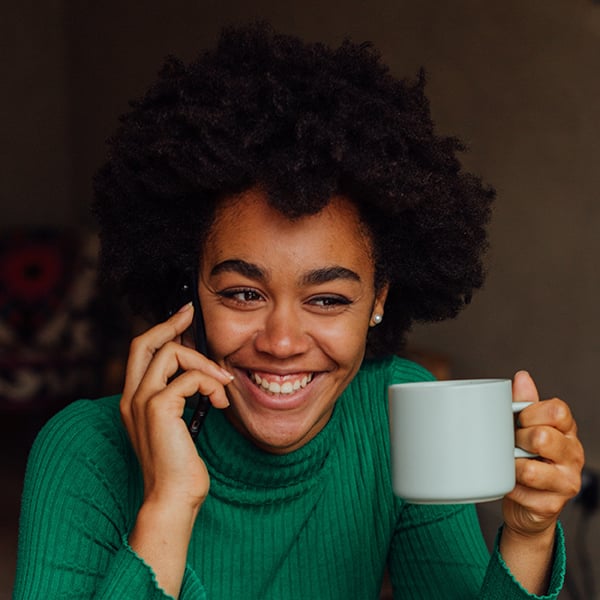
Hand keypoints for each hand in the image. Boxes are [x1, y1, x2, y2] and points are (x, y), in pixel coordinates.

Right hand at [121, 303, 232, 509]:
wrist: (173, 497)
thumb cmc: (179, 466)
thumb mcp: (176, 426)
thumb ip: (179, 398)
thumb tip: (199, 372)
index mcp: (134, 400)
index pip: (141, 352)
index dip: (161, 329)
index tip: (183, 316)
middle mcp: (132, 397)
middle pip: (146, 342)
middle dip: (171, 323)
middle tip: (192, 313)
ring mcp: (142, 401)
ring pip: (172, 354)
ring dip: (205, 364)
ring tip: (222, 386)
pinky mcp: (159, 408)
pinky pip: (190, 378)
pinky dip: (211, 384)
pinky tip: (220, 402)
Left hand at [503, 370, 583, 536]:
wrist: (525, 503)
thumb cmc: (525, 456)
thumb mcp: (525, 426)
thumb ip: (524, 402)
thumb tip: (522, 377)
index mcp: (567, 431)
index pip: (557, 410)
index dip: (530, 412)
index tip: (518, 420)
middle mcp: (573, 455)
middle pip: (543, 437)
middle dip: (518, 439)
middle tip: (512, 444)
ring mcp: (566, 482)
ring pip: (531, 469)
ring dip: (511, 465)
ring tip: (509, 463)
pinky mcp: (551, 505)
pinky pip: (520, 491)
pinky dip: (507, 485)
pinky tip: (509, 482)